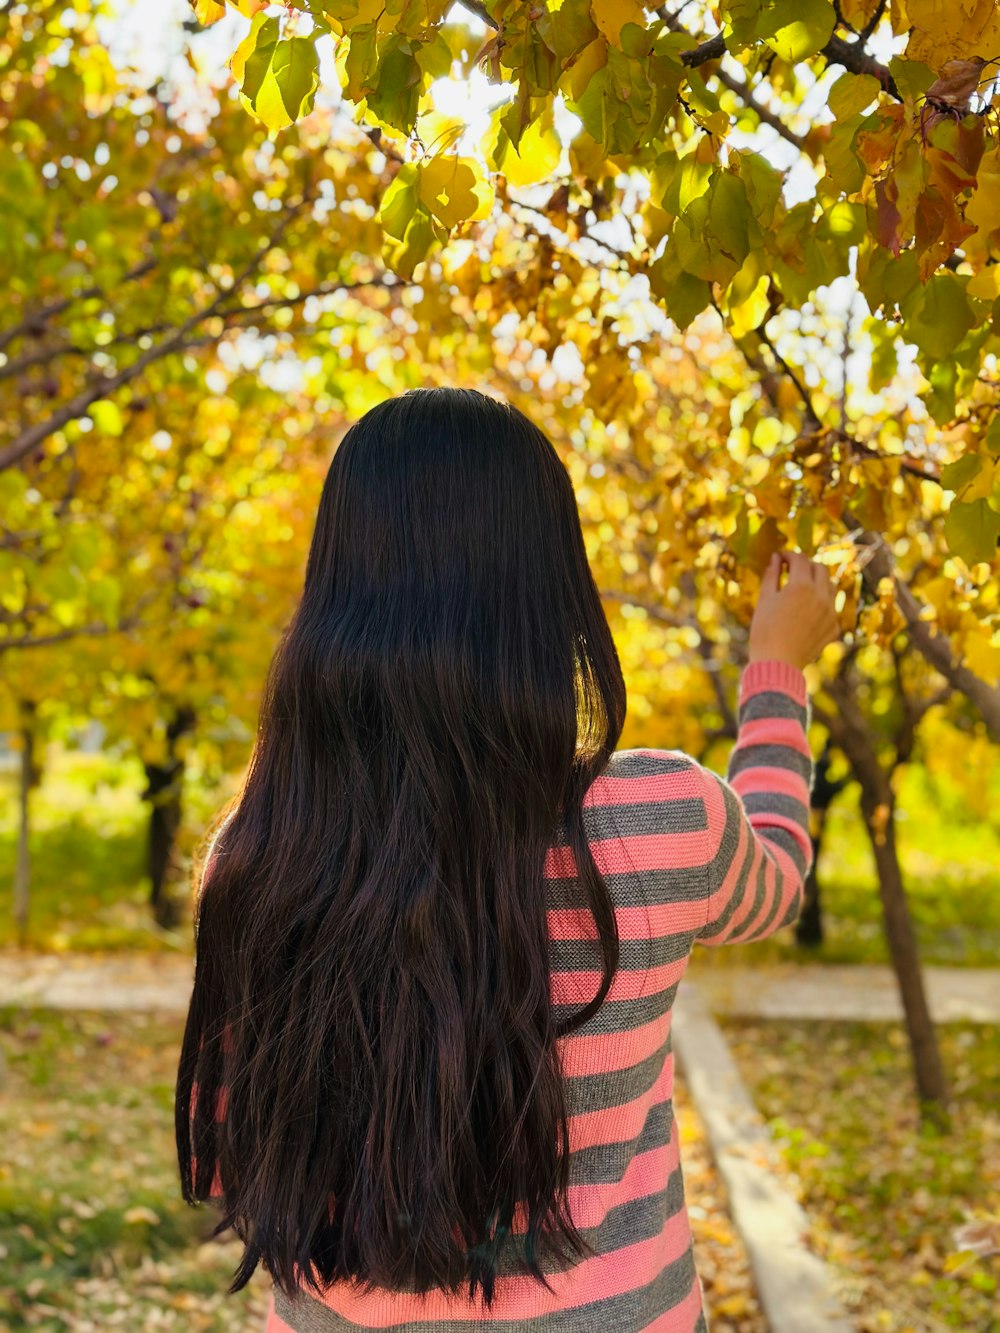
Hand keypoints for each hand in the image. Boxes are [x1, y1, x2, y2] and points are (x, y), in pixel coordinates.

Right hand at [748, 551, 840, 669]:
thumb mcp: (764, 600)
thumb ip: (772, 575)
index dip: (789, 555)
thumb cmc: (765, 631)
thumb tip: (776, 558)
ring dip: (817, 582)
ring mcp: (831, 612)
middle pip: (820, 568)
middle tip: (792, 570)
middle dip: (806, 565)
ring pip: (830, 586)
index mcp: (801, 586)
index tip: (781, 558)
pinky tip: (806, 612)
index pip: (800, 559)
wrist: (777, 664)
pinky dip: (820, 603)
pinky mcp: (834, 627)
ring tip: (801, 589)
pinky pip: (831, 608)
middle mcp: (821, 596)